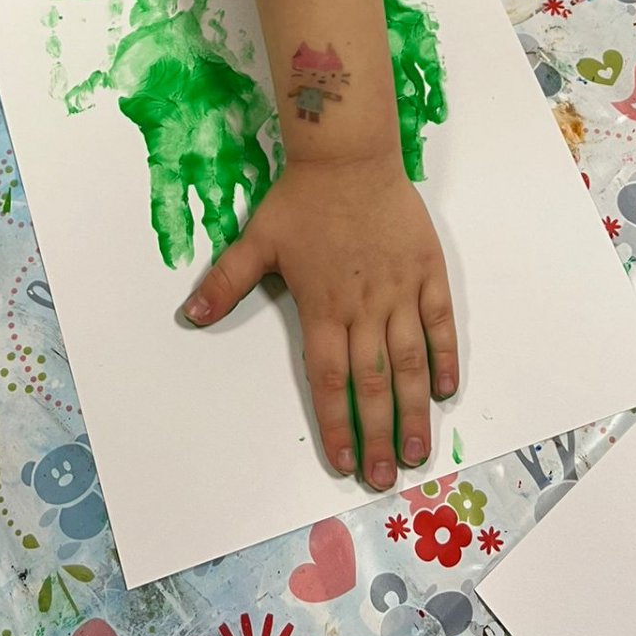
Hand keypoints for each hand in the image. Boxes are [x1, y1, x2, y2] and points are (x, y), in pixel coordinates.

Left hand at [184, 155, 457, 488]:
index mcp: (322, 307)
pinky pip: (440, 323)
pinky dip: (445, 357)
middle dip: (378, 436)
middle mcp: (364, 308)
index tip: (343, 462)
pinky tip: (445, 391)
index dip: (336, 424)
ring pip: (410, 362)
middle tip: (385, 478)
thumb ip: (226, 282)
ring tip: (418, 451)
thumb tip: (189, 315)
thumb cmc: (302, 199)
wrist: (349, 157)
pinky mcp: (428, 272)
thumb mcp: (257, 240)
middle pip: (372, 384)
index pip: (329, 379)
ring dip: (414, 410)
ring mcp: (400, 291)